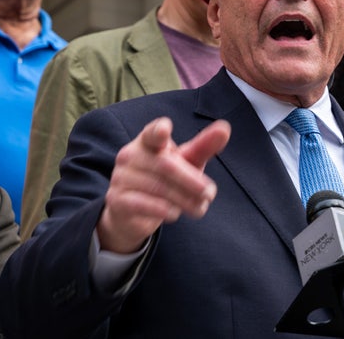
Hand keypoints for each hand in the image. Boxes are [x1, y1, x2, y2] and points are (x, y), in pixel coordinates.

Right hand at [97, 117, 230, 252]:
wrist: (132, 211)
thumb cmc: (164, 178)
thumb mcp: (185, 162)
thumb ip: (203, 146)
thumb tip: (225, 128)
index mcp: (148, 141)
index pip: (152, 133)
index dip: (158, 131)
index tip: (165, 129)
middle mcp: (131, 155)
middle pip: (166, 166)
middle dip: (192, 181)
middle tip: (210, 194)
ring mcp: (121, 177)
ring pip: (159, 188)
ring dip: (185, 200)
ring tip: (199, 208)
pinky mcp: (118, 199)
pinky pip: (144, 204)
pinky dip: (165, 210)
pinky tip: (176, 214)